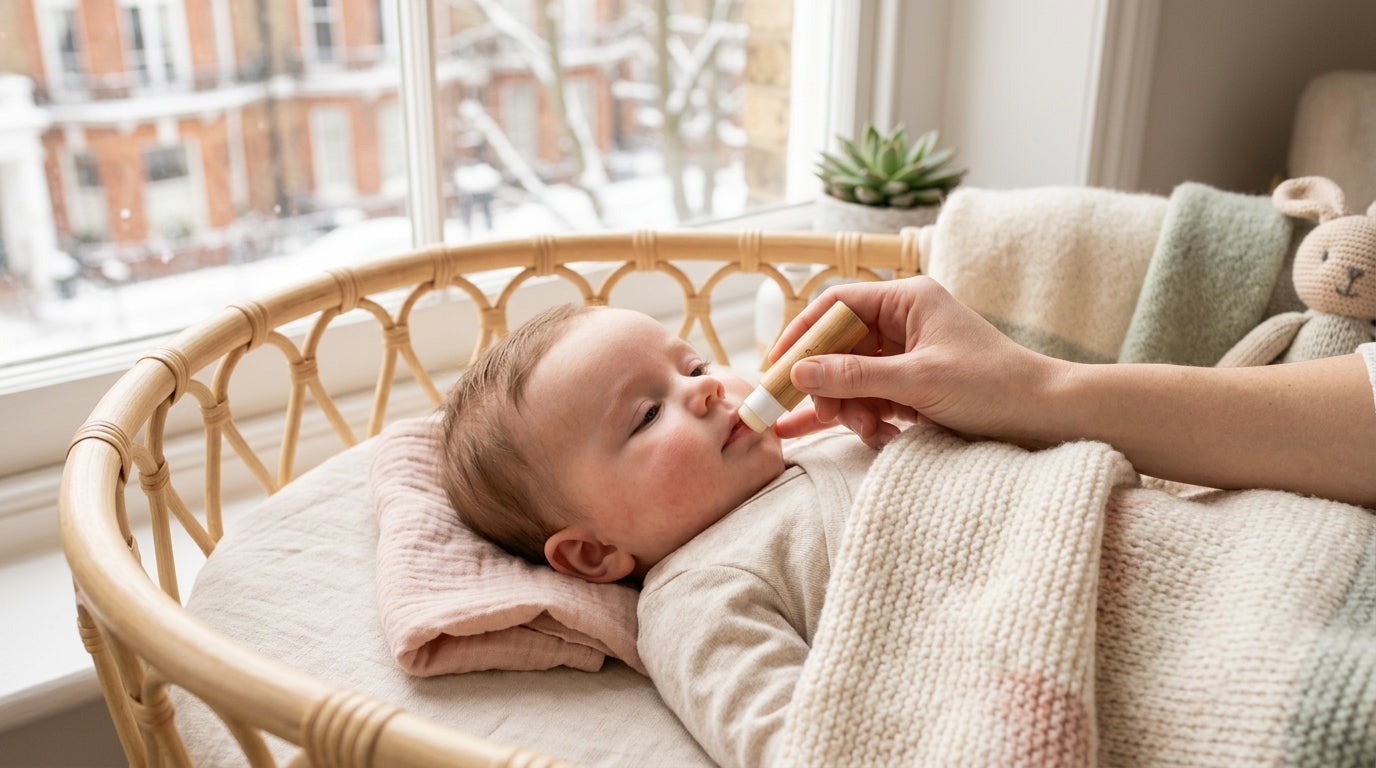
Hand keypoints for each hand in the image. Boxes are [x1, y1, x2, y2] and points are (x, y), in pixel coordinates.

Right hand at [770, 276, 1060, 448]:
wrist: (1047, 418)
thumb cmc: (993, 387)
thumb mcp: (917, 382)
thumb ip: (853, 376)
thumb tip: (798, 372)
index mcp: (908, 299)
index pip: (835, 305)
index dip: (802, 334)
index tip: (777, 367)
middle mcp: (905, 320)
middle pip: (839, 344)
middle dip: (828, 382)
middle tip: (822, 414)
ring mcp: (909, 353)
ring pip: (853, 376)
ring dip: (850, 406)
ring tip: (867, 431)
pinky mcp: (915, 384)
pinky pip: (873, 396)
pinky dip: (868, 417)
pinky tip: (877, 436)